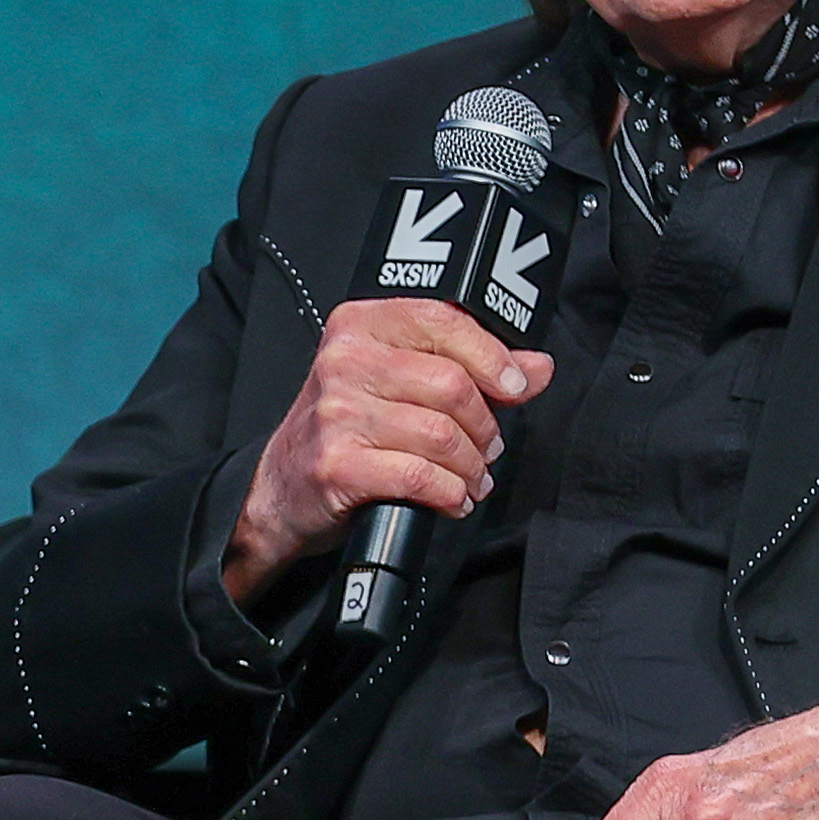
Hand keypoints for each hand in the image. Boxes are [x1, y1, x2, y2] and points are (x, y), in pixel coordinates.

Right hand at [229, 299, 550, 601]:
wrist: (282, 488)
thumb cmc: (344, 430)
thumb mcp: (398, 382)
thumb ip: (469, 367)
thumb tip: (535, 367)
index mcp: (359, 327)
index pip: (442, 321)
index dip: (492, 357)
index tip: (514, 386)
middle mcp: (343, 363)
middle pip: (451, 385)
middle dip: (484, 426)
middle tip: (487, 447)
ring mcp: (336, 415)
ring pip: (441, 436)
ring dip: (471, 467)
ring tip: (471, 477)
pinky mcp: (337, 465)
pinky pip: (421, 477)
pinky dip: (450, 494)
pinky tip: (451, 497)